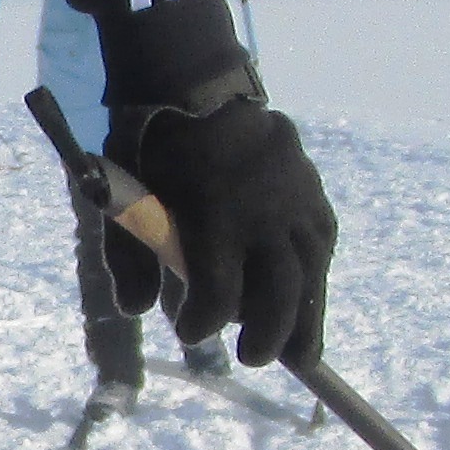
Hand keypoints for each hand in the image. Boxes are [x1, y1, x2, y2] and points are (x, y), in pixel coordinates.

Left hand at [115, 94, 337, 366]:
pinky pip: (323, 244)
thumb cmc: (154, 151)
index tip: (188, 332)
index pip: (218, 289)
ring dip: (307, 318)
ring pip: (313, 272)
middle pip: (279, 290)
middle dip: (268, 334)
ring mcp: (296, 200)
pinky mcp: (312, 193)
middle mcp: (264, 211)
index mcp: (214, 214)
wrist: (197, 90)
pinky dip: (316, 277)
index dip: (204, 320)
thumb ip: (129, 257)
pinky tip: (307, 301)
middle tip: (252, 360)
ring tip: (301, 357)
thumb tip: (135, 310)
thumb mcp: (126, 198)